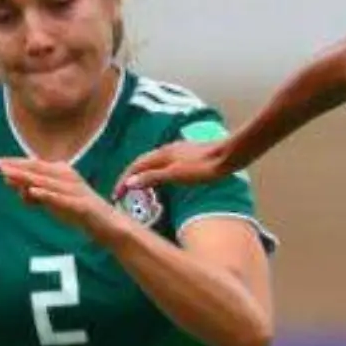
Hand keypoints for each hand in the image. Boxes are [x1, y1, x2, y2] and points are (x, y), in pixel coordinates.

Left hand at [0, 158, 128, 242]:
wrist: (109, 226)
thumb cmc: (80, 212)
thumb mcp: (53, 201)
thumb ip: (34, 192)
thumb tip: (11, 183)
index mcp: (62, 173)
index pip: (34, 164)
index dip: (14, 163)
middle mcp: (68, 177)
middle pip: (38, 169)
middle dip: (15, 167)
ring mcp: (75, 191)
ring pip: (46, 182)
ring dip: (26, 177)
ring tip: (8, 175)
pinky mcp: (82, 205)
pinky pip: (62, 199)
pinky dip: (48, 194)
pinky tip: (34, 191)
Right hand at [116, 138, 236, 196]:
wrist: (229, 156)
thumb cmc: (204, 167)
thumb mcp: (176, 175)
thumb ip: (153, 178)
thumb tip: (130, 182)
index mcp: (160, 154)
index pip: (135, 167)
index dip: (124, 180)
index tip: (116, 195)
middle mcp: (166, 150)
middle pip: (142, 164)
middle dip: (130, 177)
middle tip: (123, 193)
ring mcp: (178, 151)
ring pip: (153, 163)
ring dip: (143, 175)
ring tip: (138, 189)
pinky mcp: (188, 155)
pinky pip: (164, 165)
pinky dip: (156, 173)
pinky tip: (162, 180)